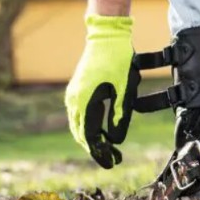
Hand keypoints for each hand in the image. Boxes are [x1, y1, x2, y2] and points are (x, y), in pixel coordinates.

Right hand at [65, 14, 139, 167]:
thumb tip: (116, 139)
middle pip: (82, 134)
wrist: (106, 36)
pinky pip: (79, 116)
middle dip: (97, 149)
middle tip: (114, 160)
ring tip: (110, 150)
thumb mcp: (126, 89)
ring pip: (79, 126)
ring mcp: (73, 94)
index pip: (90, 136)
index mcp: (85, 100)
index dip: (101, 152)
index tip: (112, 163)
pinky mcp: (77, 90)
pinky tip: (102, 132)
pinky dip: (89, 127)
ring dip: (93, 139)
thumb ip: (120, 114)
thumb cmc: (119, 60)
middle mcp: (74, 99)